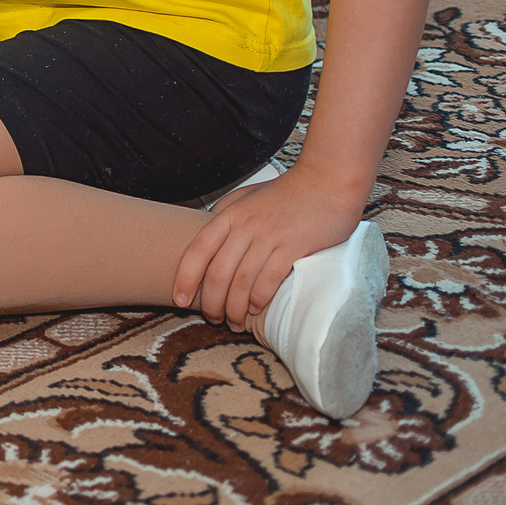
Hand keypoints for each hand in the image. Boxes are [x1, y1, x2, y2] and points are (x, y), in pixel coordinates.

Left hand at [173, 164, 367, 330]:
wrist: (327, 182)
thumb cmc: (287, 192)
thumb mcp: (247, 196)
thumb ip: (226, 213)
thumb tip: (207, 233)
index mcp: (230, 215)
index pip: (198, 250)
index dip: (185, 277)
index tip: (179, 299)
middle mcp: (245, 226)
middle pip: (218, 272)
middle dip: (210, 302)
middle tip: (212, 319)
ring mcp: (269, 237)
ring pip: (242, 281)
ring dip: (235, 308)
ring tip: (234, 322)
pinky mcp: (294, 247)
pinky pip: (269, 279)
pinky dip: (259, 299)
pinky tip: (256, 309)